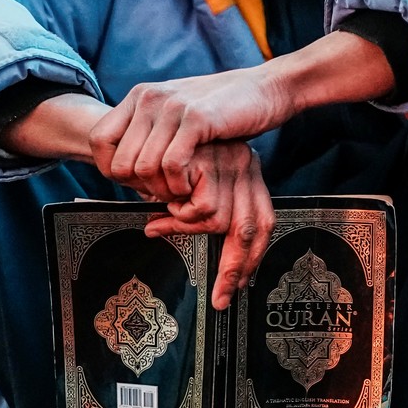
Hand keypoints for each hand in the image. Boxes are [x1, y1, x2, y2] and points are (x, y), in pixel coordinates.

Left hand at [89, 66, 292, 201]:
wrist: (266, 89)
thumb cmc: (224, 111)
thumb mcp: (177, 116)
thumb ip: (151, 133)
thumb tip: (126, 167)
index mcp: (140, 97)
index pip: (98, 142)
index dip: (112, 170)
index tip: (136, 182)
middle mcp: (149, 98)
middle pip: (119, 162)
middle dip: (138, 188)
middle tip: (161, 192)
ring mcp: (172, 107)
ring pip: (143, 168)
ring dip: (161, 191)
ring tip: (178, 192)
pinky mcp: (196, 119)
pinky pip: (171, 165)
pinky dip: (178, 185)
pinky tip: (189, 186)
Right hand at [144, 141, 274, 309]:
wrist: (146, 111)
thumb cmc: (166, 155)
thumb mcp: (189, 187)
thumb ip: (196, 213)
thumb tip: (209, 260)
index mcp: (246, 172)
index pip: (262, 223)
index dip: (251, 258)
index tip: (237, 290)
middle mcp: (244, 165)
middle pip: (249, 229)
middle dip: (235, 269)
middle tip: (220, 295)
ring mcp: (226, 160)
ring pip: (219, 220)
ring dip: (186, 225)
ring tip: (166, 211)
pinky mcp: (207, 160)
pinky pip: (201, 208)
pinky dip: (180, 212)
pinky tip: (162, 199)